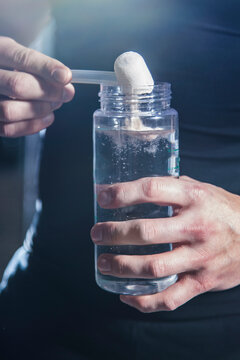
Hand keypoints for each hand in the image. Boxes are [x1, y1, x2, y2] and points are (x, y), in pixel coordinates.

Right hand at [0, 36, 74, 136]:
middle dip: (48, 92)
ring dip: (40, 110)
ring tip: (54, 105)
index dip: (46, 68)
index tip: (66, 76)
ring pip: (11, 110)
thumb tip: (65, 81)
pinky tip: (47, 117)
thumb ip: (40, 67)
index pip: (22, 58)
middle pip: (17, 86)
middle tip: (66, 94)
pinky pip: (9, 129)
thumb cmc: (8, 68)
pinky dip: (33, 125)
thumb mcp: (19, 57)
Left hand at [91, 176, 239, 312]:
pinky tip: (127, 295)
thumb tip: (134, 188)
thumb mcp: (201, 189)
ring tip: (104, 263)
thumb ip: (171, 188)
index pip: (151, 190)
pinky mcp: (203, 281)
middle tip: (97, 234)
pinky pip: (170, 298)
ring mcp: (200, 257)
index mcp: (194, 198)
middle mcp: (197, 226)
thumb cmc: (222, 209)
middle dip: (114, 234)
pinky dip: (144, 301)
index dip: (123, 193)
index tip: (103, 197)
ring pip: (154, 267)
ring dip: (122, 267)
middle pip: (147, 232)